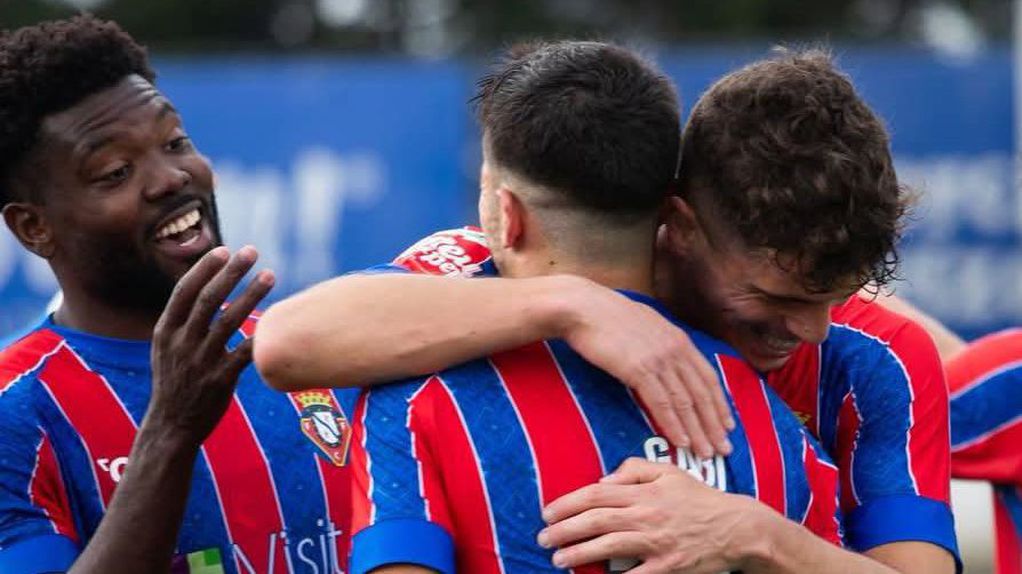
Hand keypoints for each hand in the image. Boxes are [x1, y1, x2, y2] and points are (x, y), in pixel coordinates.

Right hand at [147, 245, 274, 445]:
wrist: (170, 426)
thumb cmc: (174, 382)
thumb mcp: (167, 349)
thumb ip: (184, 321)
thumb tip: (207, 288)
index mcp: (165, 331)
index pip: (184, 291)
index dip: (205, 268)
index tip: (224, 250)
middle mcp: (181, 343)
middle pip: (209, 299)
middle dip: (231, 272)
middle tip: (251, 250)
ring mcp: (200, 361)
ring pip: (229, 320)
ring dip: (252, 294)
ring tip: (270, 275)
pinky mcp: (220, 380)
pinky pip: (245, 352)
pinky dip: (261, 336)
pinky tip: (278, 320)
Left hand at [538, 457, 760, 573]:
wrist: (737, 528)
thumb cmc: (700, 499)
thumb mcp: (669, 472)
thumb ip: (634, 469)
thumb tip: (603, 479)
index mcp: (645, 491)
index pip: (596, 494)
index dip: (567, 503)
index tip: (548, 512)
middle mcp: (647, 515)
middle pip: (596, 520)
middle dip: (564, 530)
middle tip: (543, 538)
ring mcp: (657, 543)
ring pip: (609, 546)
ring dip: (579, 553)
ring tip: (558, 558)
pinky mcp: (668, 567)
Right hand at [560, 283, 733, 456]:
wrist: (584, 308)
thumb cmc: (608, 316)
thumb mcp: (646, 325)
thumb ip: (662, 343)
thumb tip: (667, 358)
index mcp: (679, 339)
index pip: (708, 378)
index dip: (720, 404)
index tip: (727, 425)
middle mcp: (675, 350)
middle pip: (702, 394)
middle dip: (715, 425)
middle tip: (724, 449)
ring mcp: (658, 360)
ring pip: (686, 402)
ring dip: (698, 431)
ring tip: (706, 453)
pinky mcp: (638, 370)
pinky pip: (662, 404)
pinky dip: (674, 425)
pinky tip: (681, 441)